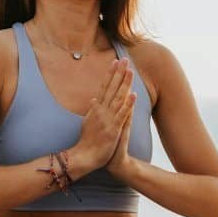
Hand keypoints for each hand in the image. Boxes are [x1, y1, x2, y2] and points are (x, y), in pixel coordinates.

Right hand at [69, 58, 135, 174]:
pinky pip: (122, 114)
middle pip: (111, 88)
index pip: (104, 87)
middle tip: (124, 59)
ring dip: (124, 83)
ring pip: (117, 98)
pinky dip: (127, 104)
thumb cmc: (87, 142)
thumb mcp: (87, 122)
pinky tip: (133, 94)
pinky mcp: (113, 129)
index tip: (115, 62)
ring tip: (130, 71)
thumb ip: (92, 110)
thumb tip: (93, 99)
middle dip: (118, 73)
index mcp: (95, 108)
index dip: (110, 74)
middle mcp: (101, 110)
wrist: (84, 157)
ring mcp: (107, 119)